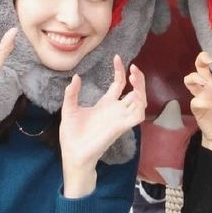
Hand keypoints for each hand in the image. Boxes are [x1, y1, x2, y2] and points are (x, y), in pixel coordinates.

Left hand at [59, 56, 146, 196]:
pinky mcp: (121, 127)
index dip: (120, 70)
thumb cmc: (72, 135)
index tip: (117, 57)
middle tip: (134, 67)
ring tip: (135, 77)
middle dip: (138, 78)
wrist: (72, 155)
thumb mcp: (69, 109)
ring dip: (141, 89)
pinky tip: (136, 95)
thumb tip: (76, 76)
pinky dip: (141, 104)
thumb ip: (72, 93)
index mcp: (105, 104)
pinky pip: (138, 116)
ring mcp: (120, 118)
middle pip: (135, 91)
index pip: (119, 84)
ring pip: (140, 101)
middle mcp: (116, 110)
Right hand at [183, 51, 211, 154]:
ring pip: (191, 78)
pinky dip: (201, 101)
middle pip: (202, 65)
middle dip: (203, 58)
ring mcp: (203, 95)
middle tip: (209, 60)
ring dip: (195, 77)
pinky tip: (210, 106)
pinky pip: (195, 100)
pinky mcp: (197, 106)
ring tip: (203, 82)